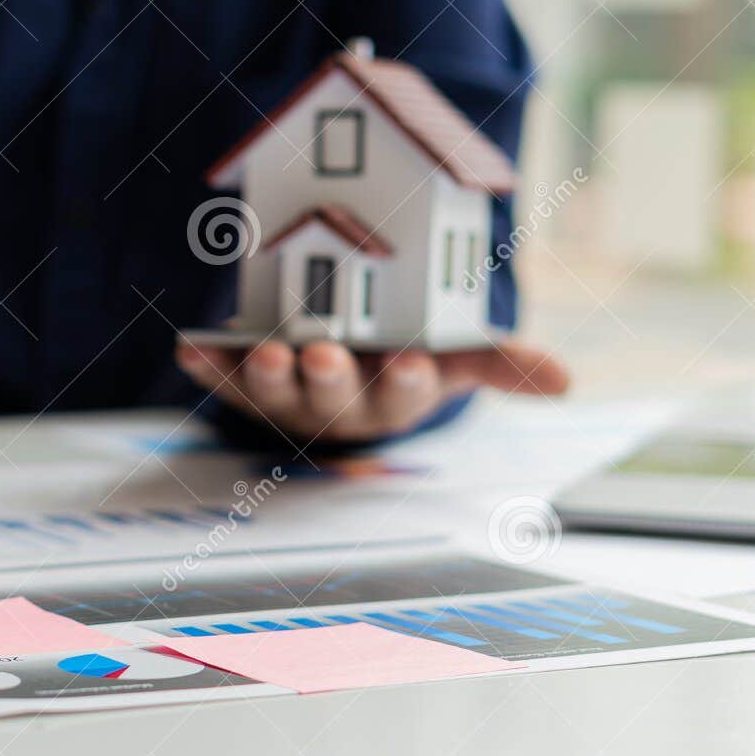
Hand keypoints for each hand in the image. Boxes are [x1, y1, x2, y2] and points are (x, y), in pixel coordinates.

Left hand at [175, 337, 568, 442]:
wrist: (338, 369)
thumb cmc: (397, 357)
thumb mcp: (451, 355)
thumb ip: (498, 362)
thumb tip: (565, 383)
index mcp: (391, 397)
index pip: (406, 396)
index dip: (408, 383)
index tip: (414, 362)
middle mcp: (336, 405)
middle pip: (333, 400)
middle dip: (328, 380)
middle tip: (325, 356)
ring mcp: (285, 397)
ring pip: (275, 394)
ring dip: (267, 376)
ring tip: (267, 353)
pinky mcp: (240, 382)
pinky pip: (220, 379)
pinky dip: (204, 367)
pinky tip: (189, 350)